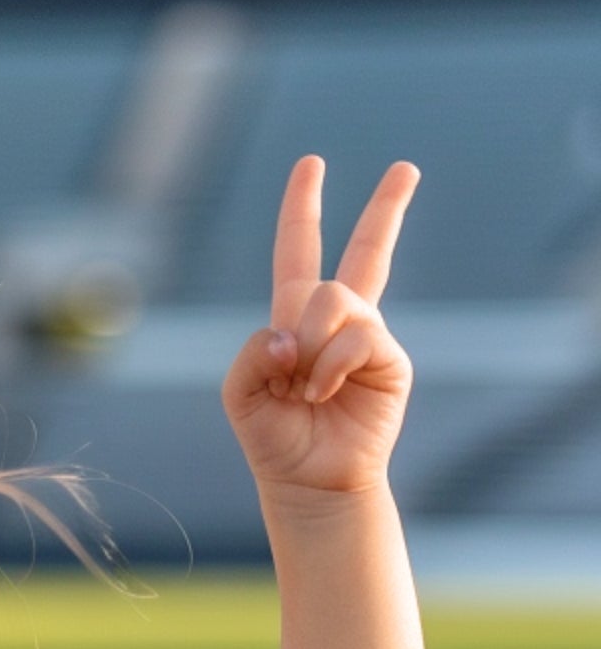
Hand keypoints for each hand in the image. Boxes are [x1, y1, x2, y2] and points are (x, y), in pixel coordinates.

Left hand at [221, 155, 419, 501]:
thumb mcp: (240, 395)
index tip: (311, 165)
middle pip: (363, 251)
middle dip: (386, 208)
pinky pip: (357, 334)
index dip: (302, 209)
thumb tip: (293, 334)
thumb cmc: (273, 439)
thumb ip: (253, 353)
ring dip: (310, 346)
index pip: (298, 253)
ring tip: (305, 389)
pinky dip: (329, 364)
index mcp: (294, 320)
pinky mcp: (390, 357)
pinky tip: (323, 392)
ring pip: (336, 298)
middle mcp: (335, 322)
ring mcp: (367, 336)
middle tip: (407, 167)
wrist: (310, 482)